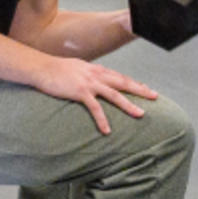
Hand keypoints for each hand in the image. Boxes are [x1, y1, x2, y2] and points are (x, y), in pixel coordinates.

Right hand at [35, 53, 158, 133]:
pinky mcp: (80, 92)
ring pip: (115, 95)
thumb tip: (96, 80)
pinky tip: (107, 130)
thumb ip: (90, 74)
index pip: (121, 77)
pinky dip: (102, 119)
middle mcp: (97, 75)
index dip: (135, 83)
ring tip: (141, 114)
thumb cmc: (57, 69)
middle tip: (155, 97)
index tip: (147, 89)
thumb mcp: (78, 68)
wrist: (42, 68)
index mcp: (97, 70)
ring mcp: (89, 83)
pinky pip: (94, 108)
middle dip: (141, 90)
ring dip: (129, 105)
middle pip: (124, 83)